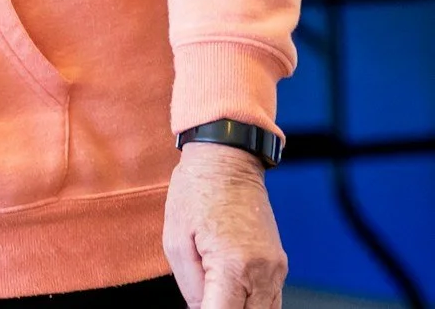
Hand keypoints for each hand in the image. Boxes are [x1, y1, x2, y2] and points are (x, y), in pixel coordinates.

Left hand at [163, 142, 286, 307]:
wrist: (226, 162)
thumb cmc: (197, 193)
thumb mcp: (175, 241)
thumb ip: (190, 286)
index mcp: (233, 265)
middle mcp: (262, 271)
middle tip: (207, 300)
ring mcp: (276, 269)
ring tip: (218, 295)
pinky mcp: (280, 264)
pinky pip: (271, 299)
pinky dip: (253, 305)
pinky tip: (233, 296)